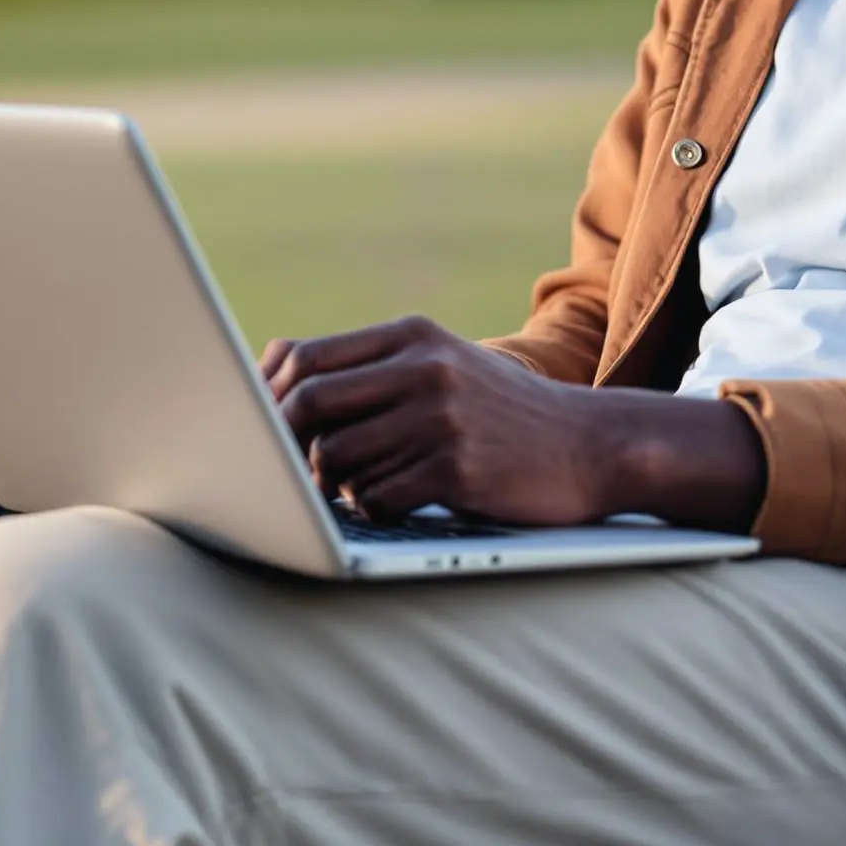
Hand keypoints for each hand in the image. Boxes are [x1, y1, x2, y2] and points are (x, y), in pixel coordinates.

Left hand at [261, 316, 765, 531]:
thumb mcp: (442, 365)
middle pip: (306, 404)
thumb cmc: (501, 411)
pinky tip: (395, 503)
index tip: (255, 428)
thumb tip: (274, 375)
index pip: (304, 356)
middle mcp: (423, 368)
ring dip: (328, 486)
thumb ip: (372, 367)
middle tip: (283, 474)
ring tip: (353, 490)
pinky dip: (369, 509)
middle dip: (281, 445)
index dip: (266, 397)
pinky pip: (375, 499)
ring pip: (333, 460)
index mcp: (413, 336)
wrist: (590, 444)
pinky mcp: (455, 471)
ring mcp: (440, 419)